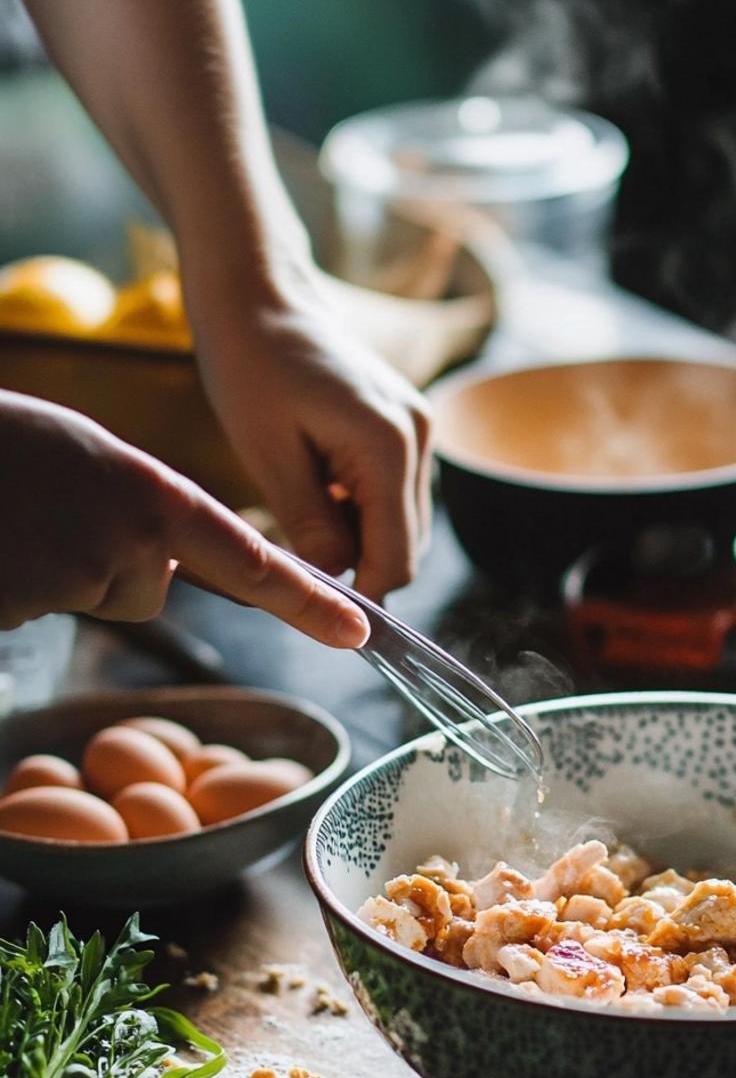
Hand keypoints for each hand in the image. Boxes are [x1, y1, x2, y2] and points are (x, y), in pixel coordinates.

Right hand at [0, 389, 367, 646]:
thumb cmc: (6, 446)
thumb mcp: (91, 454)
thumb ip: (147, 506)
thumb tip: (171, 565)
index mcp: (155, 492)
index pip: (250, 560)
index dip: (306, 601)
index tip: (358, 631)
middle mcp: (130, 537)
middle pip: (148, 589)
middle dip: (110, 565)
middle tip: (52, 513)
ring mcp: (78, 573)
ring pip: (95, 598)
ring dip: (60, 573)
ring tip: (20, 522)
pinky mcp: (32, 601)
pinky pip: (43, 610)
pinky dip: (20, 588)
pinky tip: (3, 548)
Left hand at [186, 262, 431, 600]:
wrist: (261, 293)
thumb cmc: (251, 364)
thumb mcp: (268, 454)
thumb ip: (310, 526)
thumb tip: (334, 583)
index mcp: (388, 446)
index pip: (396, 557)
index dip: (360, 592)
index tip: (314, 602)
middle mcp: (419, 438)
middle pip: (407, 546)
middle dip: (357, 563)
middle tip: (295, 551)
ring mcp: (419, 429)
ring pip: (403, 523)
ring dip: (357, 535)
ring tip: (300, 508)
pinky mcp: (408, 426)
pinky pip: (394, 493)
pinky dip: (360, 508)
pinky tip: (317, 484)